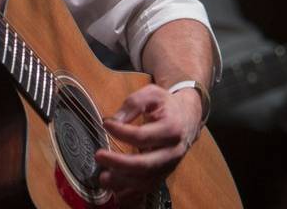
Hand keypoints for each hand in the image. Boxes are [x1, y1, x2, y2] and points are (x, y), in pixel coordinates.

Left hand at [95, 85, 201, 206]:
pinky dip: (132, 193)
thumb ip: (133, 103)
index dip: (122, 132)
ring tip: (103, 177)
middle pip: (145, 165)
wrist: (187, 118)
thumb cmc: (166, 105)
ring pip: (146, 181)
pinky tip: (116, 192)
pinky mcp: (163, 174)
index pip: (143, 136)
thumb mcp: (152, 94)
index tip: (106, 123)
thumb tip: (114, 120)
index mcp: (171, 129)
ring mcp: (169, 166)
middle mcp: (172, 152)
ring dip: (122, 182)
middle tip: (99, 156)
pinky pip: (148, 188)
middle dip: (120, 164)